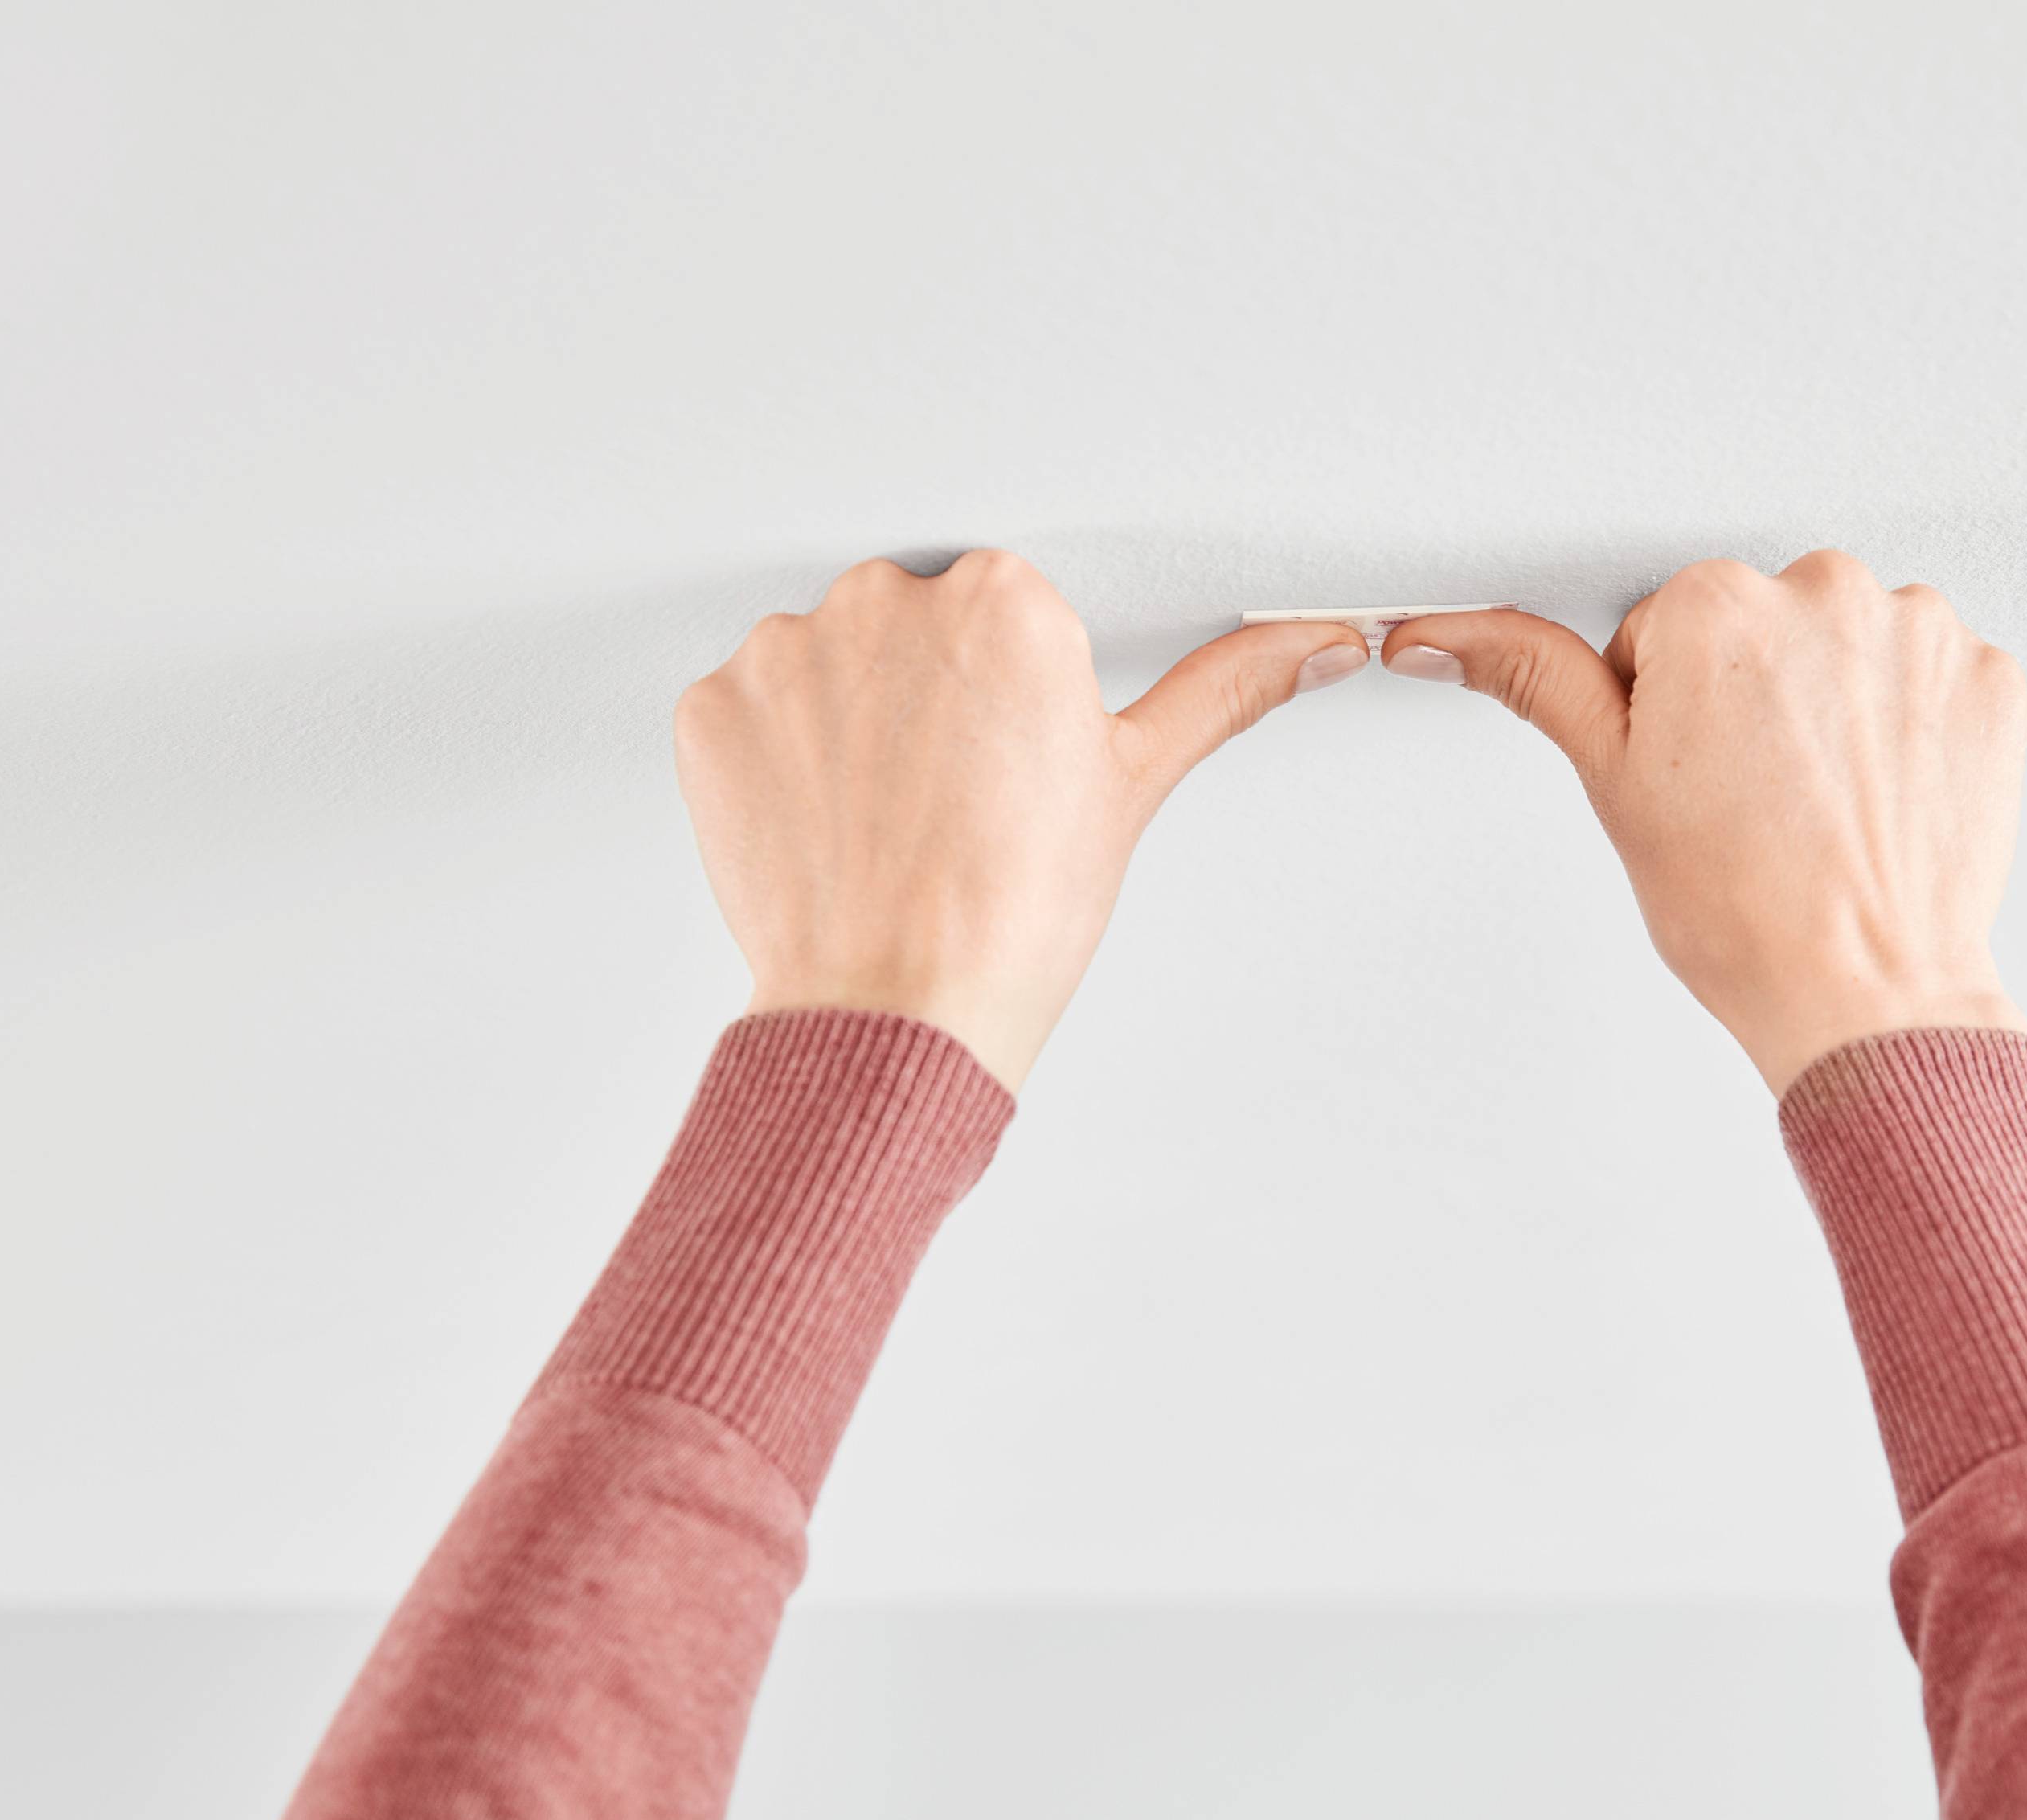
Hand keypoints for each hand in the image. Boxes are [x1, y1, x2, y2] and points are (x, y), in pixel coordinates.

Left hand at [674, 550, 1366, 1090]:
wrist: (898, 1012)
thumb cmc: (1013, 913)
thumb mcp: (1133, 784)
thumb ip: (1223, 691)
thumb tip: (1313, 645)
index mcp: (1004, 599)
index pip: (1005, 606)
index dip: (1008, 690)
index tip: (1010, 751)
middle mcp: (888, 601)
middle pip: (913, 624)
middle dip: (926, 694)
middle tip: (953, 796)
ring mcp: (788, 654)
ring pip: (827, 664)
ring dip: (847, 723)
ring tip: (887, 818)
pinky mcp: (713, 711)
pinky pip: (748, 711)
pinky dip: (775, 761)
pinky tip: (825, 824)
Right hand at [1381, 552, 2026, 1093]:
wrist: (1866, 992)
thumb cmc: (1742, 909)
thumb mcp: (1614, 783)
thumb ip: (1536, 679)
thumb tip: (1445, 635)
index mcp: (1715, 606)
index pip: (1669, 627)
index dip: (1670, 710)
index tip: (1693, 770)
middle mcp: (1824, 592)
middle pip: (1765, 623)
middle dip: (1755, 694)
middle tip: (1753, 795)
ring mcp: (1918, 633)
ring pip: (1851, 645)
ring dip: (1837, 704)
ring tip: (1822, 802)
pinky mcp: (1987, 677)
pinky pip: (1932, 677)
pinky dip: (1911, 727)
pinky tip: (1882, 794)